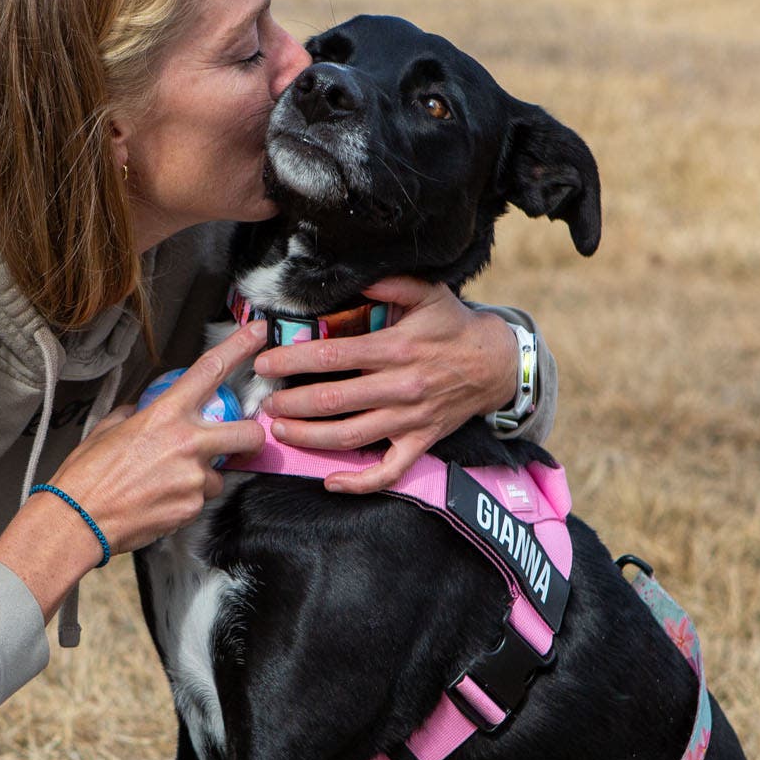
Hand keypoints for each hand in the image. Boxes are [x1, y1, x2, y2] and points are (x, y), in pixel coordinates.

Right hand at [43, 321, 268, 552]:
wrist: (78, 520)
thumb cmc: (87, 475)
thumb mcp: (108, 429)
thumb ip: (134, 414)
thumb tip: (143, 409)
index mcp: (165, 414)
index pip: (211, 370)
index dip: (240, 347)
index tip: (258, 333)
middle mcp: (187, 443)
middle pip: (248, 433)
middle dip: (251, 437)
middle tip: (240, 442)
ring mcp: (194, 478)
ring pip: (219, 475)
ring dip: (203, 478)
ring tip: (169, 483)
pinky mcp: (192, 508)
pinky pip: (200, 500)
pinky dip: (185, 500)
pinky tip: (158, 501)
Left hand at [251, 277, 516, 491]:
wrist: (495, 364)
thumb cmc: (452, 327)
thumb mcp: (427, 293)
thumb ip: (389, 283)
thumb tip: (354, 277)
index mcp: (395, 348)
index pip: (332, 355)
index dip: (292, 360)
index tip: (264, 363)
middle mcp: (399, 387)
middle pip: (332, 400)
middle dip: (290, 403)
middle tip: (264, 402)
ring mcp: (409, 419)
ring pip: (350, 436)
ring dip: (309, 437)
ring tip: (280, 430)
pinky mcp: (419, 442)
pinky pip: (389, 470)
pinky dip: (359, 482)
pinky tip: (331, 481)